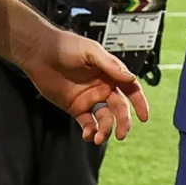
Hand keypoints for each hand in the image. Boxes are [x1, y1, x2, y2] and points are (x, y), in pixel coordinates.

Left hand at [16, 28, 149, 144]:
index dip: (140, 103)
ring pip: (104, 119)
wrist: (40, 52)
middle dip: (123, 122)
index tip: (144, 117)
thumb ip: (111, 65)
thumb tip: (131, 78)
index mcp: (110, 73)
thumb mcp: (91, 52)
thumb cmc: (66, 46)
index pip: (131, 89)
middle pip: (119, 109)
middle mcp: (103, 87)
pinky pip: (87, 123)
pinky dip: (90, 131)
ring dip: (105, 131)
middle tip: (121, 134)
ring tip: (98, 137)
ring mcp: (89, 99)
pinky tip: (88, 134)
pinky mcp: (75, 108)